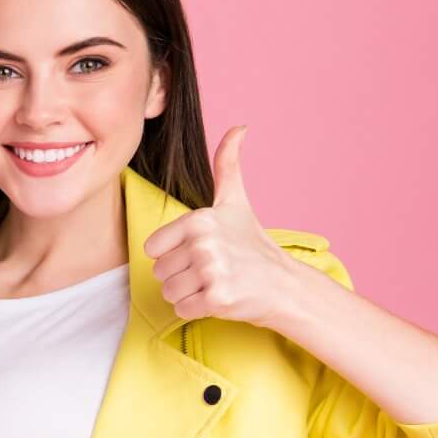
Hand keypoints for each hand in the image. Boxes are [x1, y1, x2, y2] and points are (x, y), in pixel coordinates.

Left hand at [143, 126, 305, 328]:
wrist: (284, 285)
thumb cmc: (253, 244)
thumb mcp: (236, 201)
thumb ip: (228, 165)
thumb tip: (239, 127)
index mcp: (199, 219)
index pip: (153, 248)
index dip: (173, 254)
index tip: (200, 251)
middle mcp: (204, 243)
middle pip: (159, 271)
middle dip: (181, 276)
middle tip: (212, 270)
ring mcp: (211, 271)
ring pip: (168, 292)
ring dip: (188, 294)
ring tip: (215, 283)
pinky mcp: (217, 298)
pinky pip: (181, 310)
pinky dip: (196, 310)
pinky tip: (218, 299)